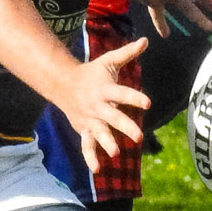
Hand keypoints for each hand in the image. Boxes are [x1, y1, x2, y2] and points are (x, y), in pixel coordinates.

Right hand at [62, 37, 150, 172]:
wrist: (63, 84)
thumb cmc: (92, 73)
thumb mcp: (109, 61)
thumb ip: (128, 53)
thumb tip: (146, 40)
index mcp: (106, 89)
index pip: (123, 93)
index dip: (135, 97)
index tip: (148, 103)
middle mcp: (98, 106)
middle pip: (113, 117)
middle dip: (124, 126)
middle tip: (138, 137)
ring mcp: (90, 120)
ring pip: (99, 133)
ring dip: (106, 143)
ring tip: (115, 153)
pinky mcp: (84, 129)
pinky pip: (86, 145)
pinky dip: (90, 158)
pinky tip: (98, 170)